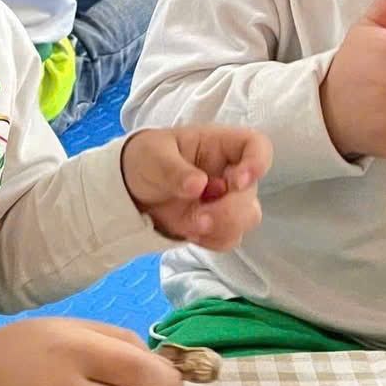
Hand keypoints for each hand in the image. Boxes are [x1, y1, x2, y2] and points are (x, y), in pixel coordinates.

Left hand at [120, 125, 270, 246]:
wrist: (128, 190)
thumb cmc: (145, 159)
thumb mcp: (152, 156)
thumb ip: (174, 170)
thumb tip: (198, 185)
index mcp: (219, 145)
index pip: (256, 146)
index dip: (257, 163)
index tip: (237, 181)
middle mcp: (229, 173)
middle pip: (251, 193)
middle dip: (231, 211)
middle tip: (200, 218)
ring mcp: (225, 200)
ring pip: (247, 219)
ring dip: (223, 227)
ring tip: (191, 226)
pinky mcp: (216, 224)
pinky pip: (229, 238)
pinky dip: (211, 240)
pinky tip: (190, 232)